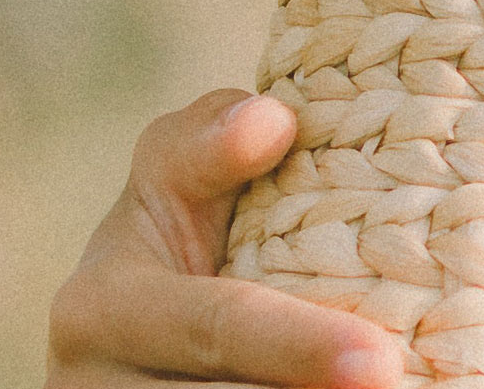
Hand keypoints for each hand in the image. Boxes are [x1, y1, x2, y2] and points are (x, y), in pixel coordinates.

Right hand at [47, 88, 403, 387]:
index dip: (298, 347)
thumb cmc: (176, 232)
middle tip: (391, 386)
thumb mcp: (173, 174)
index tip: (379, 361)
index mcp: (101, 306)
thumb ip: (209, 142)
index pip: (219, 326)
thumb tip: (270, 121)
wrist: (136, 336)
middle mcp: (92, 385)